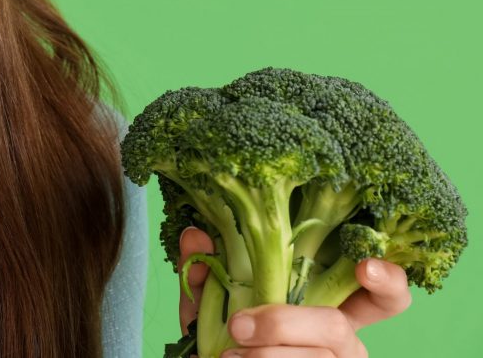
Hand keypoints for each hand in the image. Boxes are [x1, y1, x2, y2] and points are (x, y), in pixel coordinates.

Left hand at [178, 227, 412, 357]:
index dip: (387, 279)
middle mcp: (344, 344)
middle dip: (282, 324)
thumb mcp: (213, 307)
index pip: (386, 295)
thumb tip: (194, 236)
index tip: (364, 265)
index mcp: (333, 309)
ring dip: (264, 356)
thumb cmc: (228, 343)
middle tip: (239, 327)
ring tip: (227, 356)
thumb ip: (206, 273)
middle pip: (336, 327)